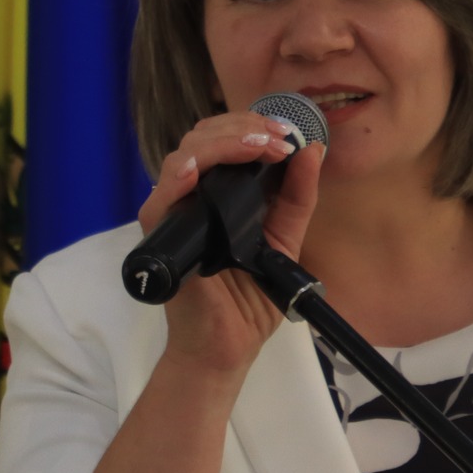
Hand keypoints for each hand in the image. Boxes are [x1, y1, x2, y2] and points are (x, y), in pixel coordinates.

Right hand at [137, 111, 327, 377]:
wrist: (230, 346)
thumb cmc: (251, 297)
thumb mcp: (284, 238)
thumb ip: (296, 196)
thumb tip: (312, 149)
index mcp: (218, 191)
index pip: (224, 139)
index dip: (252, 127)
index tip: (286, 133)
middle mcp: (192, 196)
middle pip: (203, 137)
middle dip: (243, 128)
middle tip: (277, 137)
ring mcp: (174, 214)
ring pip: (183, 156)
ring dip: (222, 144)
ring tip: (258, 147)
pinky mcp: (160, 237)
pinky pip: (160, 199)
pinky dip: (177, 177)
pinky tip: (194, 170)